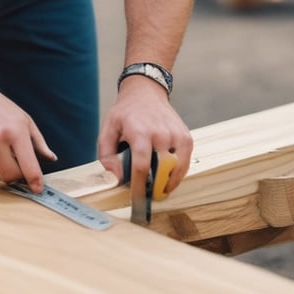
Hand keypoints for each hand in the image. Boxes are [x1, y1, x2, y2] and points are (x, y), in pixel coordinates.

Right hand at [0, 85, 55, 192]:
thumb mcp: (23, 120)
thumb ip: (38, 142)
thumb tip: (51, 159)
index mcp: (15, 130)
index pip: (29, 166)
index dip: (35, 181)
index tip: (38, 189)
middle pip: (12, 176)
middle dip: (17, 175)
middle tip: (17, 165)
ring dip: (1, 171)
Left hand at [97, 76, 192, 194]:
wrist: (146, 93)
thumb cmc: (126, 113)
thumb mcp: (108, 128)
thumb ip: (106, 155)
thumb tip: (116, 177)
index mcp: (139, 131)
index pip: (142, 165)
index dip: (140, 186)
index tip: (136, 200)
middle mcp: (161, 133)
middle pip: (162, 170)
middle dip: (156, 188)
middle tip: (148, 197)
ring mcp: (176, 135)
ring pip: (177, 169)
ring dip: (168, 183)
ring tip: (159, 190)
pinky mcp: (186, 137)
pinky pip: (185, 162)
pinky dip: (178, 174)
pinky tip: (168, 178)